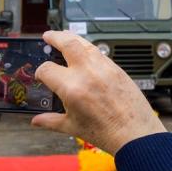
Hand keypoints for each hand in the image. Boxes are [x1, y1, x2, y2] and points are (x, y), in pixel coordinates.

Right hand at [31, 30, 165, 154]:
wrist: (135, 133)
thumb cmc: (106, 132)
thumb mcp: (73, 127)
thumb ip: (51, 121)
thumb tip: (37, 120)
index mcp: (72, 88)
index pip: (47, 70)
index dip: (40, 72)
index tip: (41, 76)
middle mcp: (87, 72)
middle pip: (67, 43)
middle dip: (55, 37)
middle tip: (48, 36)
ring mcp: (104, 67)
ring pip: (85, 43)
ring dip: (72, 39)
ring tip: (64, 38)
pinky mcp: (116, 68)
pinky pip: (99, 52)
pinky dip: (88, 49)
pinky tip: (84, 54)